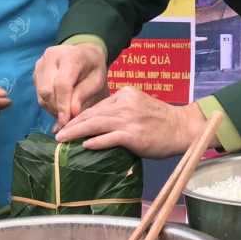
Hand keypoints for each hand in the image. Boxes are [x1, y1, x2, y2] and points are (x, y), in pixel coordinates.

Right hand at [33, 43, 108, 129]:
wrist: (84, 51)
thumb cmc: (93, 66)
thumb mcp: (97, 80)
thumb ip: (83, 94)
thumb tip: (71, 114)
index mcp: (70, 56)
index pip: (61, 84)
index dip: (63, 105)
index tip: (66, 121)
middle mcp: (50, 58)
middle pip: (47, 90)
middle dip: (57, 109)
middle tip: (68, 120)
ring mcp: (40, 64)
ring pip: (41, 94)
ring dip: (52, 108)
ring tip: (65, 114)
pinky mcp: (35, 72)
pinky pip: (38, 93)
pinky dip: (48, 104)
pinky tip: (59, 106)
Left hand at [55, 87, 214, 158]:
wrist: (183, 128)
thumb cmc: (161, 121)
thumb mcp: (139, 107)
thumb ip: (119, 111)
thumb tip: (96, 125)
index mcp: (126, 94)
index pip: (96, 106)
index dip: (79, 116)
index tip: (66, 124)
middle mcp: (125, 104)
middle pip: (92, 114)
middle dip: (72, 124)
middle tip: (57, 134)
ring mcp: (129, 119)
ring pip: (96, 124)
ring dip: (77, 132)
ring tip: (63, 139)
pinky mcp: (134, 135)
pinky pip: (110, 138)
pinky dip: (96, 142)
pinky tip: (85, 145)